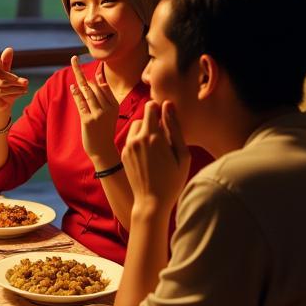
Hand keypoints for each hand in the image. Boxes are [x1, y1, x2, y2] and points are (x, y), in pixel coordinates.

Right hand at [0, 47, 27, 114]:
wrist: (5, 104)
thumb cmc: (8, 87)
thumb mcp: (10, 74)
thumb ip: (7, 62)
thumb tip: (9, 48)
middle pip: (0, 75)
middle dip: (14, 79)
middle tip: (26, 82)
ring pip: (2, 84)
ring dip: (16, 86)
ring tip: (25, 88)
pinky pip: (1, 91)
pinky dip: (13, 92)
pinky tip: (22, 92)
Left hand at [68, 57, 120, 166]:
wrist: (104, 151)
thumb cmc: (104, 130)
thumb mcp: (109, 113)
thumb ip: (104, 95)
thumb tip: (97, 77)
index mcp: (114, 105)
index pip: (103, 86)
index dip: (93, 74)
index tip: (82, 62)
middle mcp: (108, 108)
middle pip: (93, 87)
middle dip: (82, 74)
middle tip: (73, 59)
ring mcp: (98, 114)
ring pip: (87, 93)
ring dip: (79, 81)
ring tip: (73, 68)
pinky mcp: (88, 121)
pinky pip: (81, 104)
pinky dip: (76, 95)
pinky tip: (72, 87)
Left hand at [123, 101, 190, 216]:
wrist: (151, 201)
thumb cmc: (172, 179)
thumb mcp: (182, 154)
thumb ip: (174, 128)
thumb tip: (168, 105)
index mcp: (153, 136)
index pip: (151, 107)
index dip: (159, 109)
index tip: (166, 119)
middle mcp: (137, 139)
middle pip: (143, 116)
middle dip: (153, 121)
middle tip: (164, 137)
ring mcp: (128, 146)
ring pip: (135, 127)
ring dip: (145, 131)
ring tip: (156, 147)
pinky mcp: (123, 154)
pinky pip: (131, 139)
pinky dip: (138, 141)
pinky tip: (148, 156)